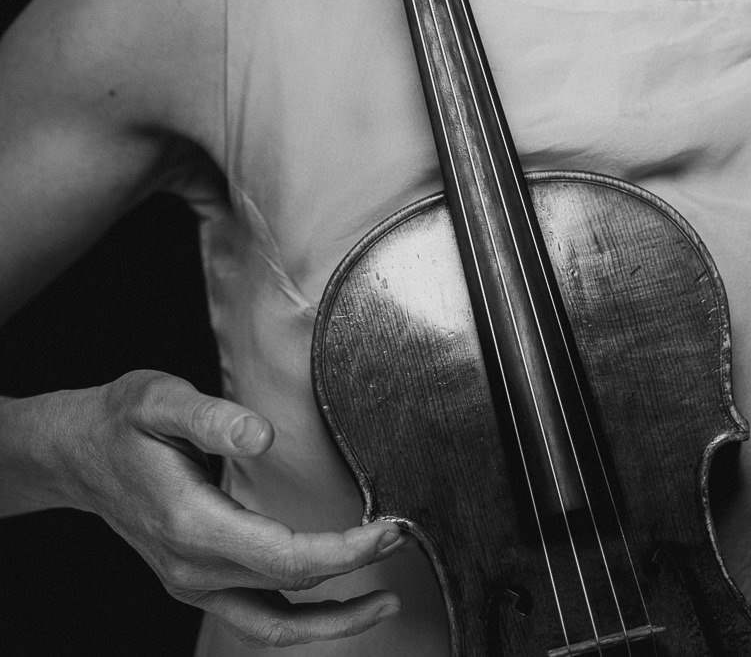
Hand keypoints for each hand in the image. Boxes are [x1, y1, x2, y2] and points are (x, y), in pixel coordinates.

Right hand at [52, 370, 401, 645]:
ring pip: (271, 624)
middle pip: (288, 593)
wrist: (75, 452)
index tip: (388, 527)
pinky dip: (299, 617)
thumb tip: (263, 437)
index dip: (344, 550)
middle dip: (353, 576)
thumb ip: (212, 418)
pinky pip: (255, 615)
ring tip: (384, 601)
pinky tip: (334, 601)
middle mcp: (192, 566)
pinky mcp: (196, 579)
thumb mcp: (159, 400)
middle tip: (403, 542)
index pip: (285, 557)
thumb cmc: (121, 420)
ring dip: (331, 620)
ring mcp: (191, 581)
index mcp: (191, 524)